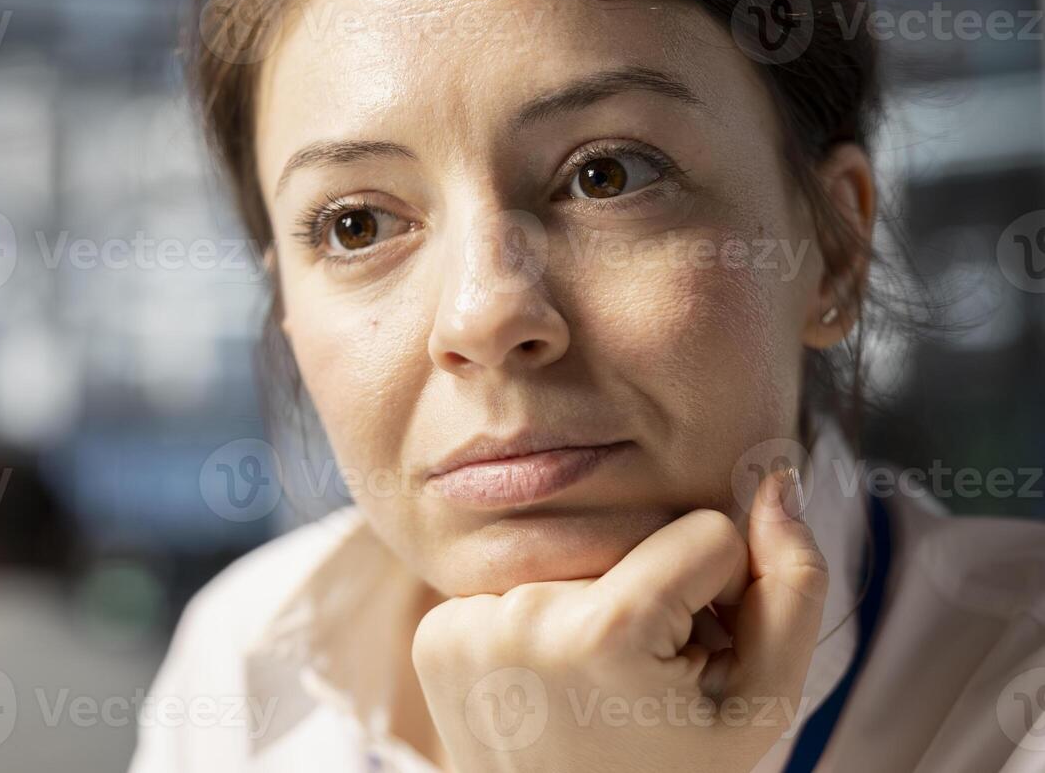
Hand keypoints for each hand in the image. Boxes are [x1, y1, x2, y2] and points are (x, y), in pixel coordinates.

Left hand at [411, 467, 826, 772]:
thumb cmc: (673, 772)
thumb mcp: (760, 703)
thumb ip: (791, 587)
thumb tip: (777, 481)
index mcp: (606, 631)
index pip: (704, 532)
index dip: (720, 594)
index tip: (696, 655)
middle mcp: (524, 614)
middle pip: (631, 538)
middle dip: (654, 592)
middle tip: (642, 675)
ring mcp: (468, 624)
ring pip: (573, 554)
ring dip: (594, 602)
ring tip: (594, 680)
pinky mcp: (433, 632)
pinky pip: (517, 582)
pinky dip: (539, 620)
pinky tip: (544, 680)